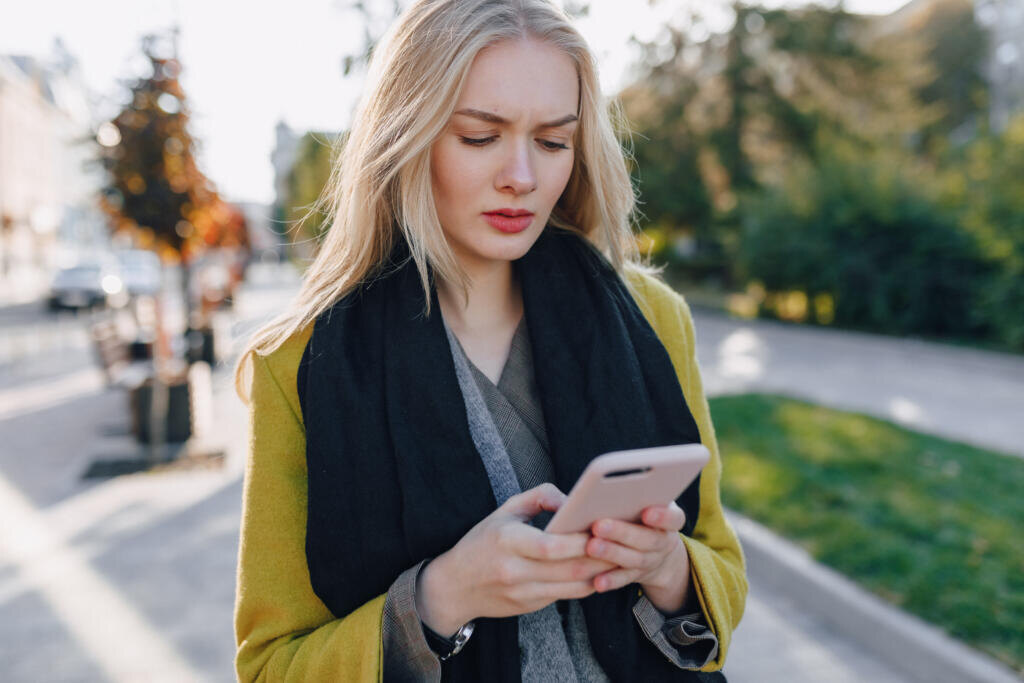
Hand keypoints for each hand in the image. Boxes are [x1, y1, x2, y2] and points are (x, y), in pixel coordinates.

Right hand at [416, 483, 616, 635]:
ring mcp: (523, 593)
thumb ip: (539, 497)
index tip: (602, 529)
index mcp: (507, 541)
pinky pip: (566, 597)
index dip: (580, 541)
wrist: (454, 586)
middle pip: (569, 570)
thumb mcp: (504, 510)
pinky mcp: (529, 607)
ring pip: (573, 588)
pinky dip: (586, 586)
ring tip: (620, 559)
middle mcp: (515, 571)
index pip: (551, 546)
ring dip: (600, 575)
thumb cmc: (482, 542)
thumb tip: (571, 499)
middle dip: (600, 558)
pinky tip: (600, 573)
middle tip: (624, 544)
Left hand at [584, 502, 691, 611]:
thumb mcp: (649, 503)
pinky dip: (611, 580)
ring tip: (591, 546)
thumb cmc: (644, 516)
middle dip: (623, 532)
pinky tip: (597, 580)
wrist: (660, 553)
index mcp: (670, 520)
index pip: (673, 518)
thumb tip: (606, 488)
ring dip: (612, 553)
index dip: (662, 516)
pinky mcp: (637, 575)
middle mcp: (664, 542)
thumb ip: (636, 496)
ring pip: (634, 559)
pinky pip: (624, 579)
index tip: (646, 512)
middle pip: (648, 539)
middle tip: (599, 525)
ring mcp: (652, 560)